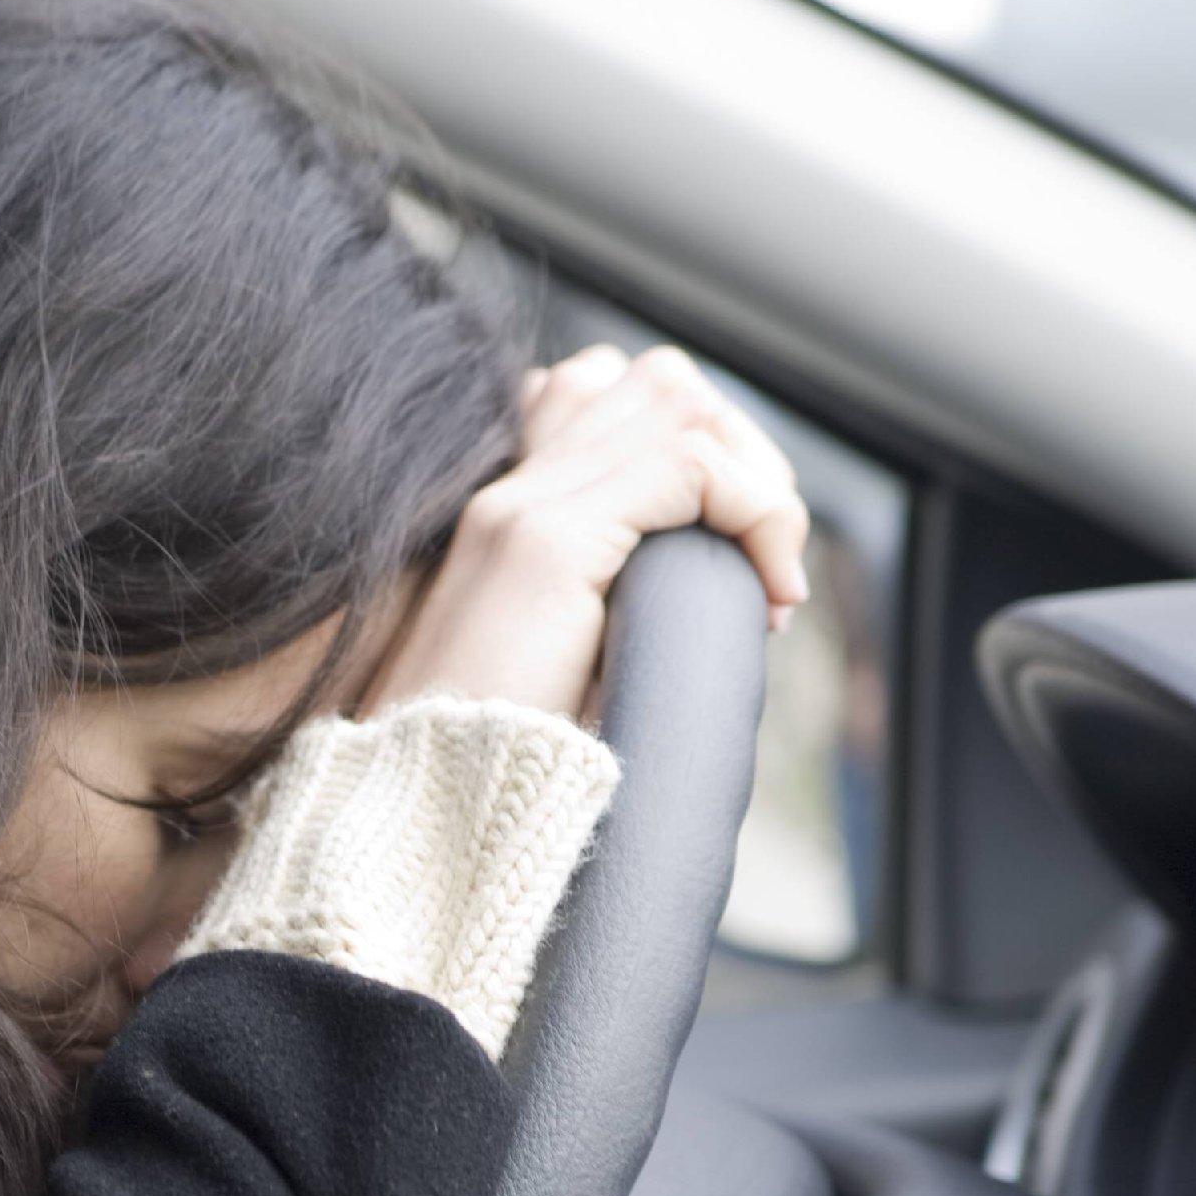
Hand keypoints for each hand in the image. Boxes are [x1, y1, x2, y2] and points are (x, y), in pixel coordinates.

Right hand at [362, 344, 809, 723]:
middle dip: (744, 455)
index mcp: (505, 510)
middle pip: (660, 383)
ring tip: (770, 576)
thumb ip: (613, 597)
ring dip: (758, 484)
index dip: (700, 451)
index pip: (608, 391)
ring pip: (684, 408)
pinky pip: (693, 468)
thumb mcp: (572, 660)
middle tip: (767, 558)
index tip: (738, 554)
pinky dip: (758, 515)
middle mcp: (508, 490)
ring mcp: (521, 508)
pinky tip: (767, 596)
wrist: (425, 813)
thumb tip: (714, 582)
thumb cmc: (503, 761)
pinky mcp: (547, 546)